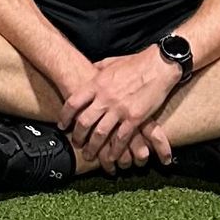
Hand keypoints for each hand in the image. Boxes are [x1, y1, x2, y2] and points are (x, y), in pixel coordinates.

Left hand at [59, 49, 178, 167]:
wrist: (158, 65)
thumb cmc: (134, 63)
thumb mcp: (110, 63)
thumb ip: (97, 70)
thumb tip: (89, 71)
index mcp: (96, 83)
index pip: (73, 102)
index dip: (65, 116)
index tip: (62, 125)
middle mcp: (105, 97)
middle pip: (84, 121)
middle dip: (78, 136)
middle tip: (76, 144)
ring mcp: (119, 108)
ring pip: (100, 133)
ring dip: (94, 147)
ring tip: (90, 155)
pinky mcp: (135, 118)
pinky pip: (121, 138)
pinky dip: (115, 149)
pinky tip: (112, 156)